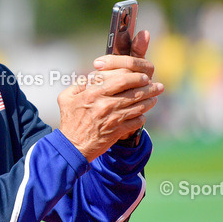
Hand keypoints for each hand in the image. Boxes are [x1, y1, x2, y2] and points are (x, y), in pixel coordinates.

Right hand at [58, 30, 163, 160]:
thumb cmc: (69, 120)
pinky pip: (136, 122)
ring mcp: (113, 119)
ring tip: (155, 97)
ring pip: (138, 106)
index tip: (142, 76)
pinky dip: (142, 117)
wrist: (72, 146)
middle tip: (156, 85)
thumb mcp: (66, 98)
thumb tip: (93, 75)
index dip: (135, 76)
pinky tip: (143, 114)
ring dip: (150, 101)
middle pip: (134, 92)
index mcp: (93, 93)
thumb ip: (79, 84)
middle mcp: (105, 105)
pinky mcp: (118, 131)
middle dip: (148, 87)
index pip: (121, 80)